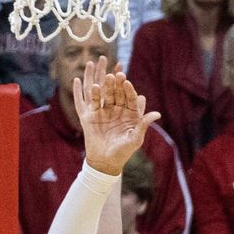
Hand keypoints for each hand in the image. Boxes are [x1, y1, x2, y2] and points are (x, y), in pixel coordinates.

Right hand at [73, 55, 160, 175]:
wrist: (106, 163)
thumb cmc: (124, 152)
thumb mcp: (135, 138)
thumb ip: (144, 125)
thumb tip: (157, 114)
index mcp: (128, 113)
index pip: (128, 98)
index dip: (128, 90)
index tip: (126, 81)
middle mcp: (115, 109)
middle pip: (114, 93)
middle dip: (114, 83)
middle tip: (115, 73)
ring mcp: (101, 112)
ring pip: (98, 94)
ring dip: (98, 82)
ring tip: (97, 71)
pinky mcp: (88, 117)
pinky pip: (82, 102)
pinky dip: (78, 92)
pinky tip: (76, 80)